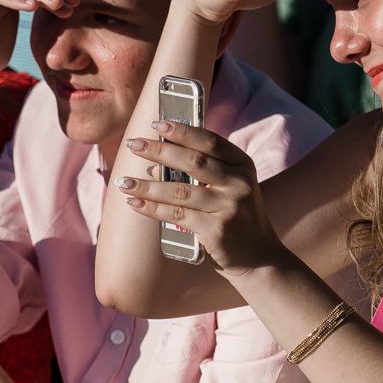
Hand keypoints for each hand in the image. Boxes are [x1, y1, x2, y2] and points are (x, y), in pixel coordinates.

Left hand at [114, 120, 284, 273]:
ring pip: (180, 190)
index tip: (157, 124)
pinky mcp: (216, 230)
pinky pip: (176, 215)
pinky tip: (134, 203)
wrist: (259, 258)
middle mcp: (239, 183)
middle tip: (132, 145)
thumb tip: (154, 163)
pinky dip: (152, 209)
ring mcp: (229, 206)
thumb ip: (201, 173)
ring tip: (124, 181)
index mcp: (243, 165)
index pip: (210, 141)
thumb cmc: (235, 217)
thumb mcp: (229, 188)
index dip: (183, 131)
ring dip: (147, 185)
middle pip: (193, 161)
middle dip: (159, 150)